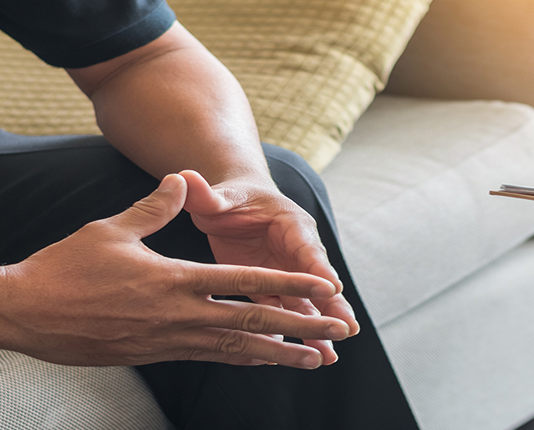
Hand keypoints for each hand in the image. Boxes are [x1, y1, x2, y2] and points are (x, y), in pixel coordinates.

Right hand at [0, 174, 350, 367]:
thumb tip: (181, 179)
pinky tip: (261, 359)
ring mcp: (168, 341)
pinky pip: (211, 357)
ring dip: (280, 353)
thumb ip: (155, 207)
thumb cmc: (64, 268)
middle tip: (341, 333)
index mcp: (175, 282)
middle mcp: (180, 317)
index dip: (291, 287)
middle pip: (254, 323)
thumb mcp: (113, 229)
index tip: (326, 291)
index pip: (246, 284)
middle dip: (303, 328)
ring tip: (316, 359)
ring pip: (237, 349)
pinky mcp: (155, 354)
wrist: (23, 313)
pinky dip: (242, 358)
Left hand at [179, 170, 356, 365]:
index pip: (307, 247)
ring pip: (307, 304)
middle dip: (333, 306)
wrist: (233, 206)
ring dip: (318, 328)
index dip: (319, 268)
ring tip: (330, 356)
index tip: (332, 288)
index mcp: (290, 224)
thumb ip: (207, 194)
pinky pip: (288, 313)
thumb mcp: (219, 196)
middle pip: (318, 281)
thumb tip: (185, 177)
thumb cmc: (230, 198)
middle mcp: (297, 251)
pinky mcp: (273, 289)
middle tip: (348, 329)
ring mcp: (287, 273)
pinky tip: (305, 357)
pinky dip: (296, 334)